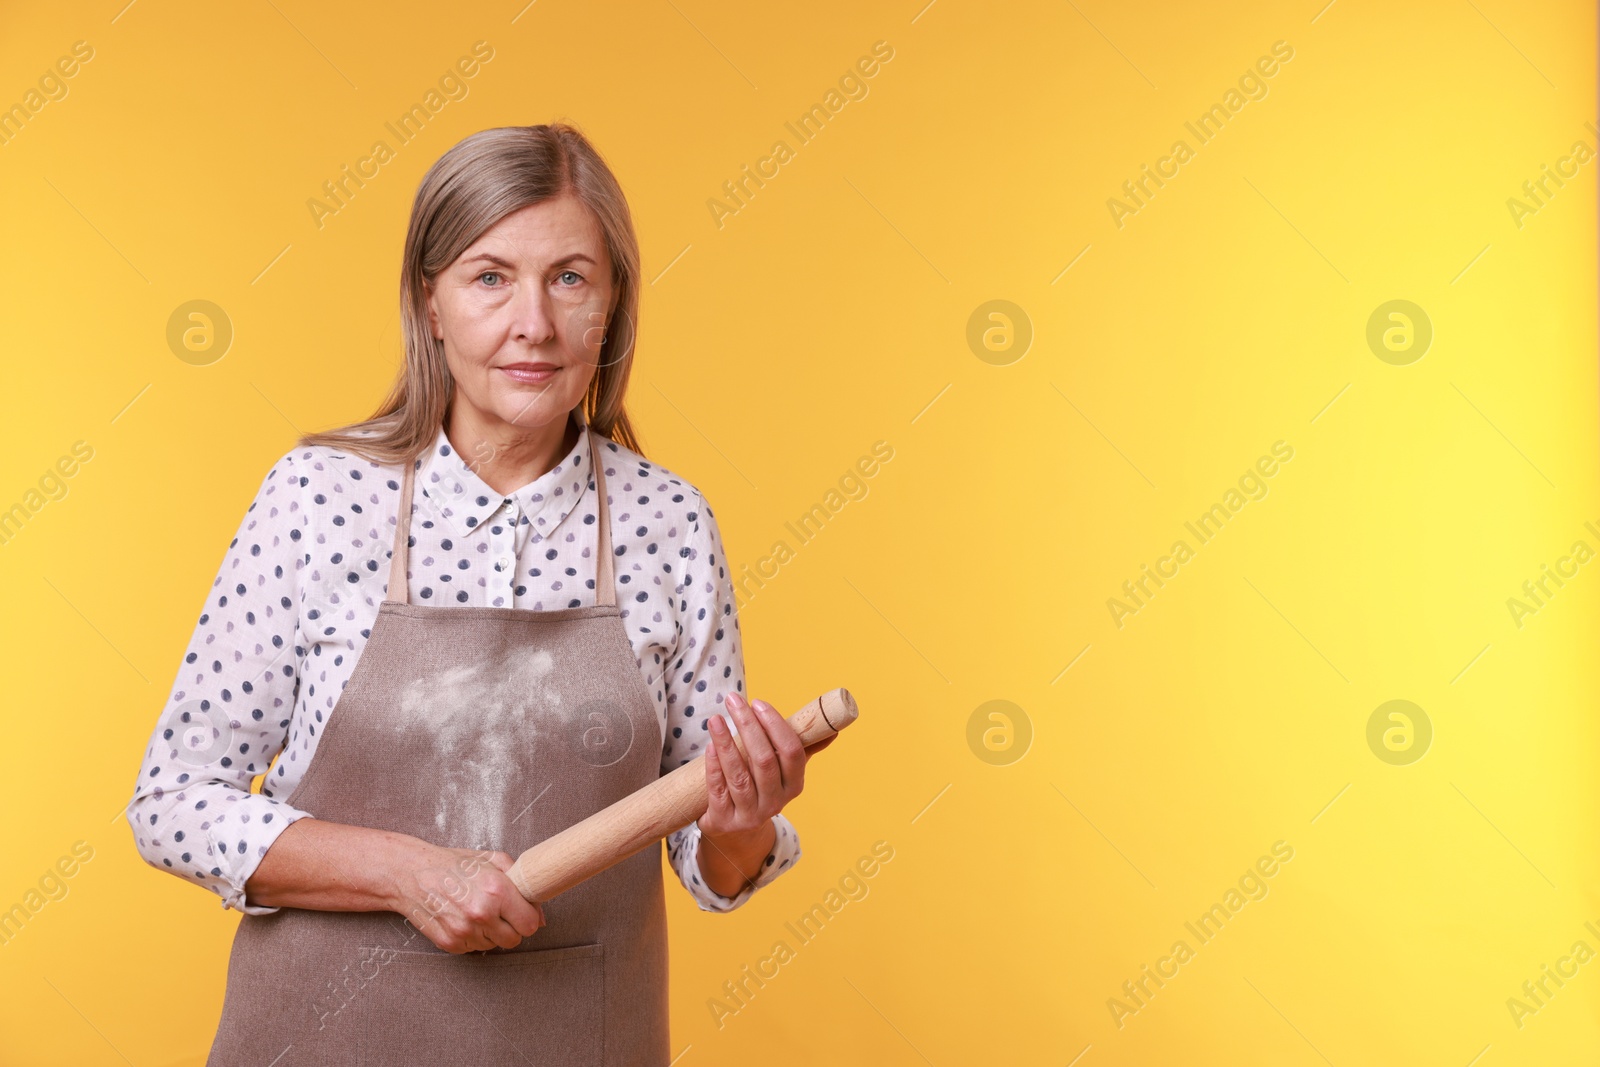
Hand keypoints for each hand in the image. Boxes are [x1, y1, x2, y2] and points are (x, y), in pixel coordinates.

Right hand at [382, 840, 545, 954]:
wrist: (412, 873)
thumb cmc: (453, 864)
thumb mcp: (492, 860)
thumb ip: (522, 882)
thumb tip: (540, 916)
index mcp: (496, 890)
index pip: (530, 923)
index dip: (529, 918)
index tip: (523, 912)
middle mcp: (481, 913)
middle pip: (515, 939)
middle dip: (512, 927)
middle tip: (501, 913)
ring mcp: (464, 931)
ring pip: (495, 946)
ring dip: (491, 933)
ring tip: (477, 911)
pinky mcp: (450, 943)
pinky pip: (474, 949)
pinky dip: (473, 938)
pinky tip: (463, 919)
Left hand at [700, 692, 817, 839]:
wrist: (736, 831)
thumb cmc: (760, 788)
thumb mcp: (783, 773)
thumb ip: (803, 748)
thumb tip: (832, 728)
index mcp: (794, 786)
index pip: (792, 752)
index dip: (775, 725)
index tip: (758, 703)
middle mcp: (775, 802)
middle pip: (764, 761)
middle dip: (748, 726)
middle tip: (733, 700)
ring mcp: (749, 815)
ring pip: (739, 776)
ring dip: (726, 743)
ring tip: (715, 719)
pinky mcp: (724, 821)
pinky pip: (719, 791)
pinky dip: (714, 766)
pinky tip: (710, 746)